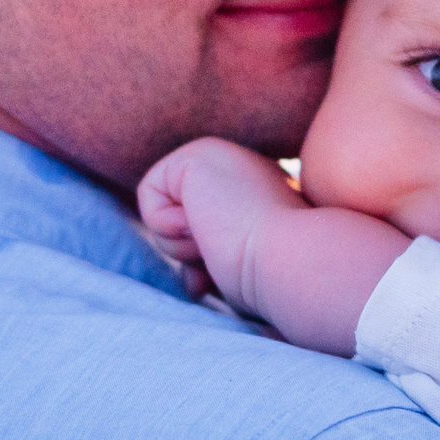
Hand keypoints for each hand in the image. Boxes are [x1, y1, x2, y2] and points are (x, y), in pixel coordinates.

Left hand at [133, 137, 304, 308]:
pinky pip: (148, 192)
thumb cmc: (276, 277)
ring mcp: (219, 155)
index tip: (213, 282)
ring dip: (181, 244)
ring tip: (220, 241)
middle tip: (221, 255)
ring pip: (162, 209)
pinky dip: (165, 225)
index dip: (201, 259)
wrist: (291, 262)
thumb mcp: (242, 271)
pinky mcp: (195, 155)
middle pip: (178, 217)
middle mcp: (239, 167)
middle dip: (189, 250)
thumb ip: (215, 263)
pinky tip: (204, 226)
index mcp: (259, 193)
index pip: (204, 225)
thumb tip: (194, 284)